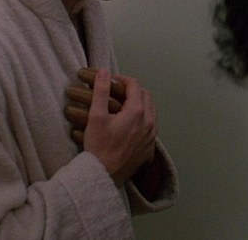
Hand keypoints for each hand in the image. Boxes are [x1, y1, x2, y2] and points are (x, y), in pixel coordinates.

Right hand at [65, 67, 157, 187]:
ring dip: (140, 103)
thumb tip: (105, 72)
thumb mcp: (96, 116)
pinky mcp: (149, 146)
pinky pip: (151, 126)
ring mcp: (151, 135)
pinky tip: (130, 123)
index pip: (135, 85)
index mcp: (137, 112)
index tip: (111, 81)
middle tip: (117, 90)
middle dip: (132, 89)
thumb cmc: (98, 148)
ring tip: (123, 104)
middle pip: (146, 96)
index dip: (122, 79)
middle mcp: (149, 122)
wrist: (103, 175)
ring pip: (151, 111)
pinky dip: (142, 118)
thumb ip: (101, 91)